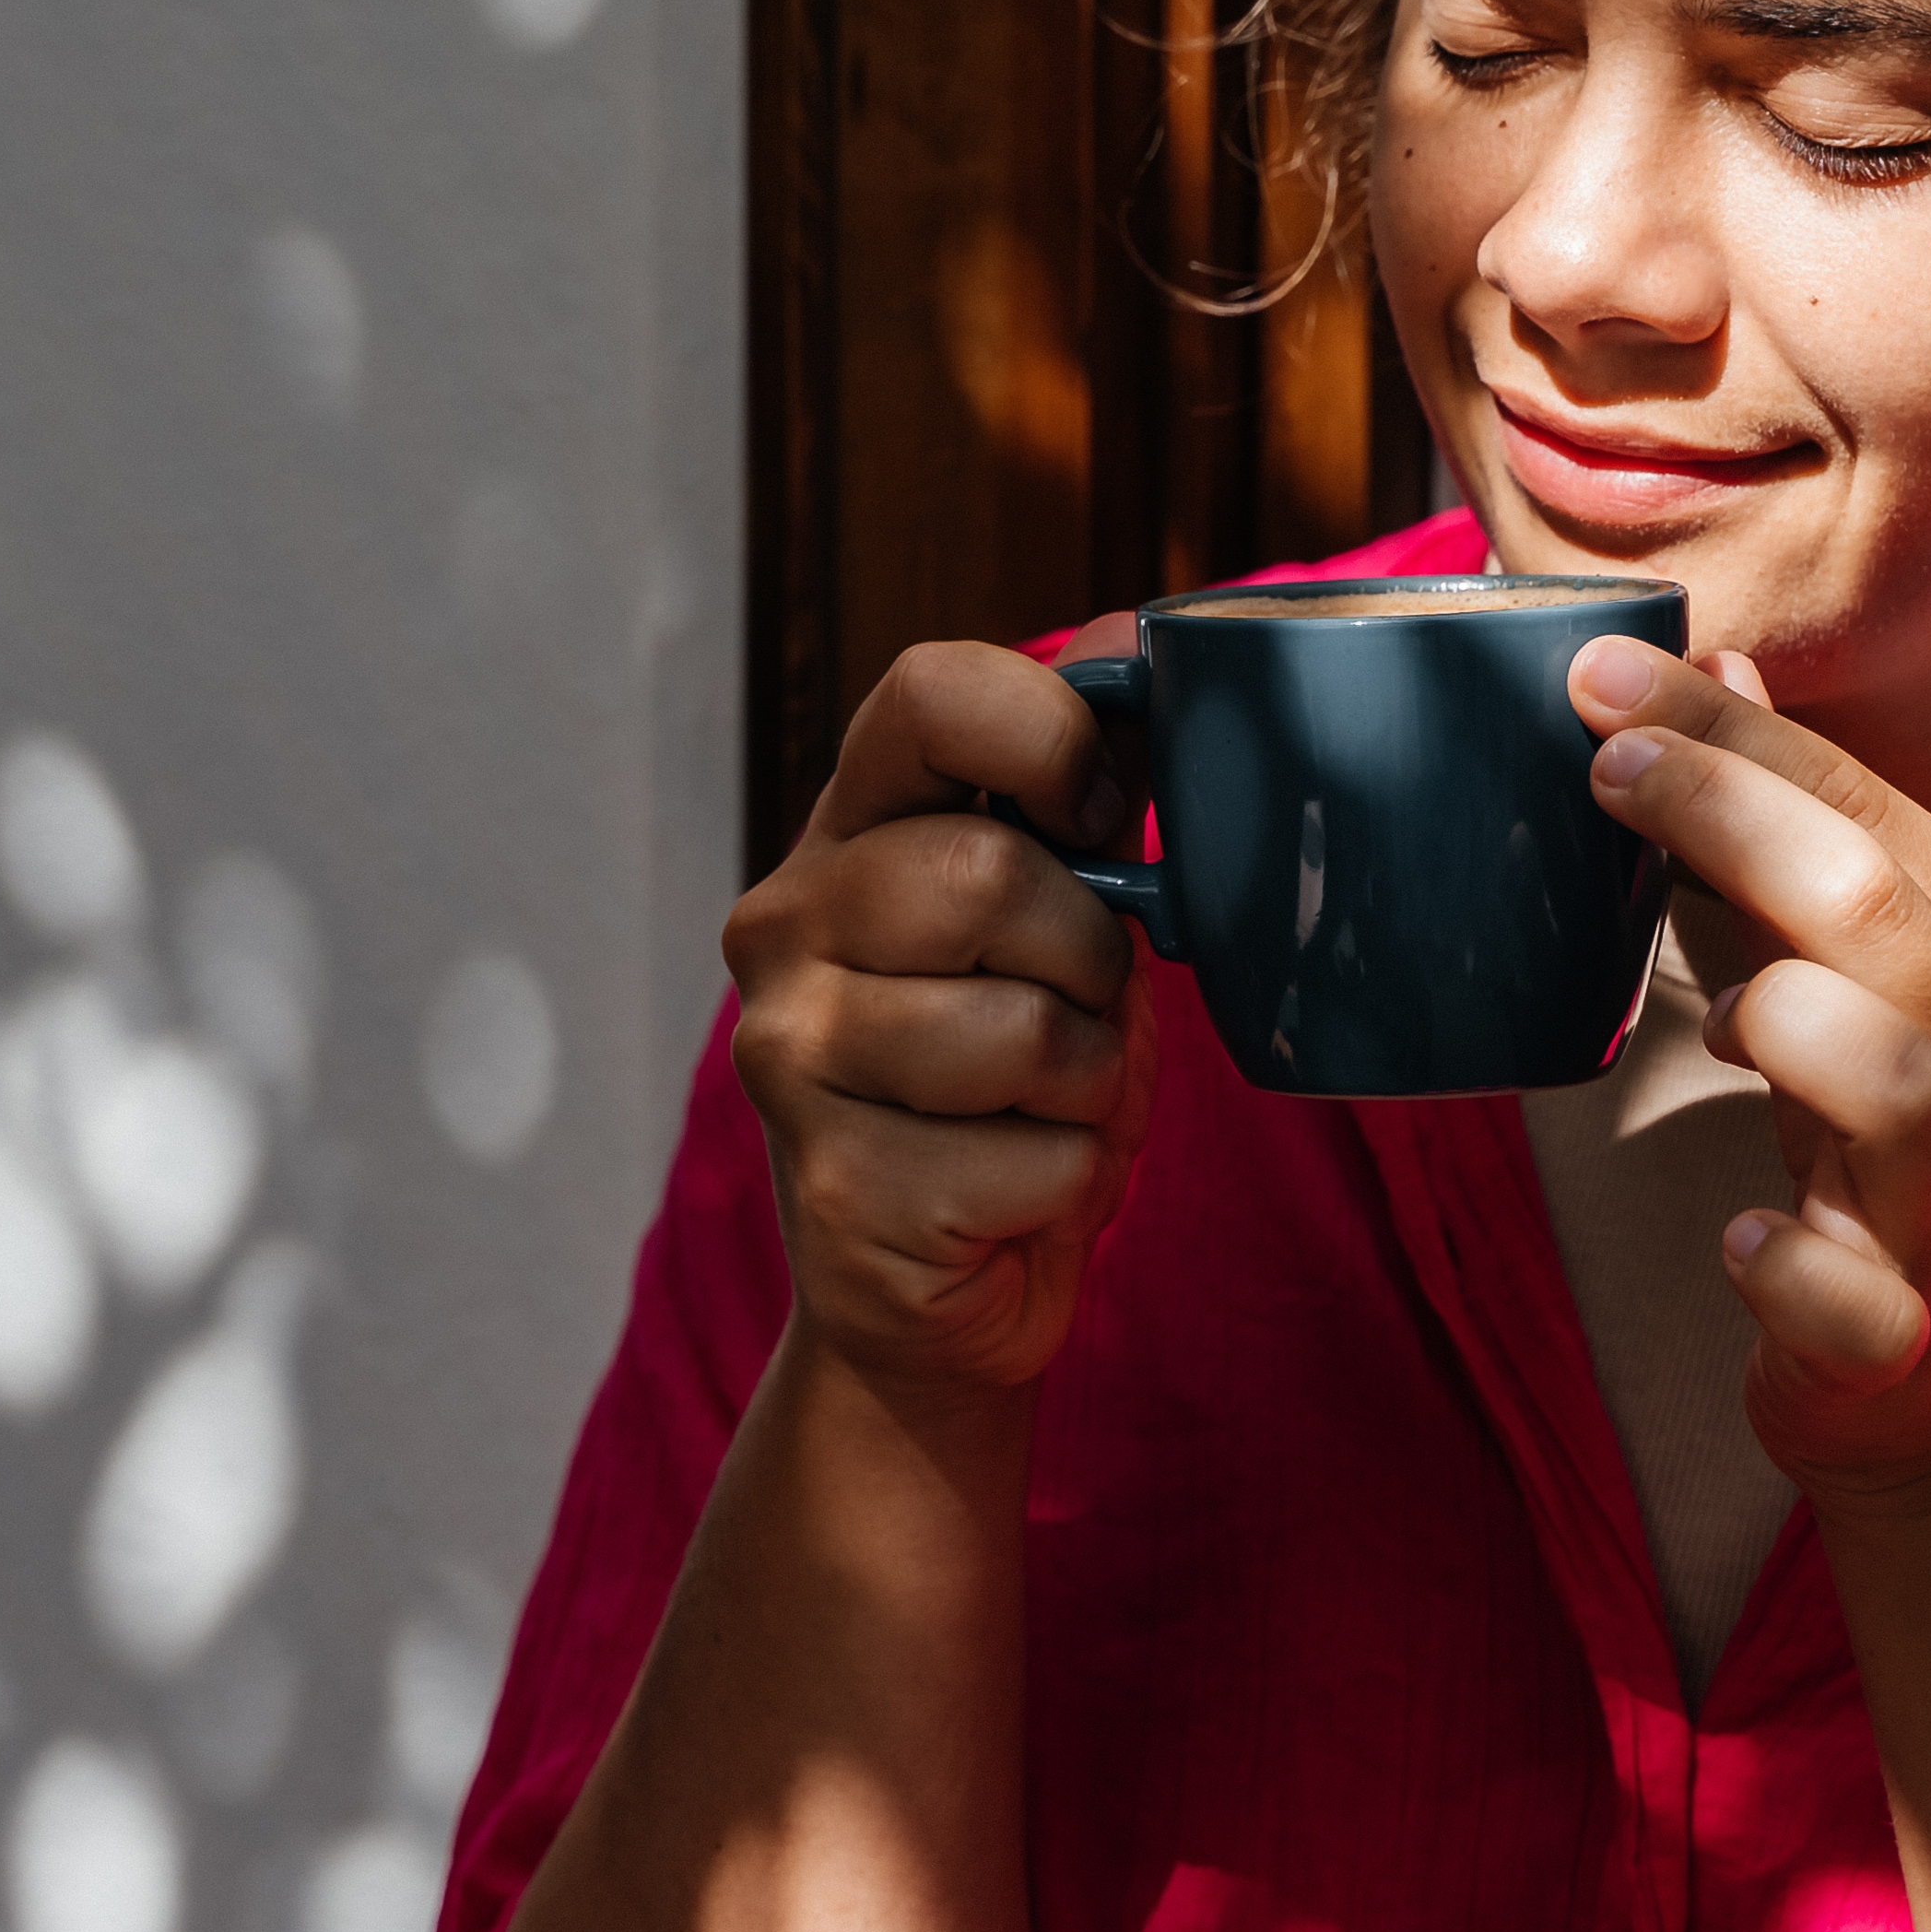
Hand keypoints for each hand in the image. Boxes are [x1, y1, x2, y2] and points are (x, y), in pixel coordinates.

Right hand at [722, 636, 1158, 1401]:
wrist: (939, 1296)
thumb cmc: (1014, 1086)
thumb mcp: (1061, 923)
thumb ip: (1088, 799)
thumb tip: (1146, 635)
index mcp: (847, 829)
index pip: (931, 692)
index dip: (1052, 736)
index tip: (1103, 814)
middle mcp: (784, 924)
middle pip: (993, 877)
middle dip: (1090, 960)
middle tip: (1076, 1013)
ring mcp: (789, 1058)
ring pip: (1025, 1030)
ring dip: (1090, 1083)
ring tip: (1041, 1106)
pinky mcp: (836, 1189)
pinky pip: (1038, 1157)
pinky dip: (1070, 1181)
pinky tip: (1009, 1192)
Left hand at [1570, 636, 1930, 1516]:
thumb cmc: (1904, 1162)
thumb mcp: (1875, 981)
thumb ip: (1796, 836)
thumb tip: (1719, 662)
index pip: (1868, 809)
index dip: (1732, 732)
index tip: (1596, 669)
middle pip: (1873, 910)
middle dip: (1731, 815)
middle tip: (1600, 759)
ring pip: (1895, 1081)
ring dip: (1787, 1025)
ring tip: (1715, 1023)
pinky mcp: (1900, 1333)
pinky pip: (1852, 1294)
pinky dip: (1790, 1265)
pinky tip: (1743, 1242)